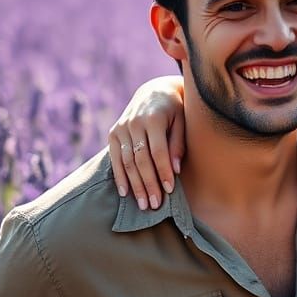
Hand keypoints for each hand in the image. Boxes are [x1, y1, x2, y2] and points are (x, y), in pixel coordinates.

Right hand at [108, 75, 185, 208]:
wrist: (154, 92)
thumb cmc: (175, 110)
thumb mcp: (182, 121)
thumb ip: (178, 144)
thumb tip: (175, 170)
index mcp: (153, 119)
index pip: (158, 152)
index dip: (163, 171)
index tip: (169, 190)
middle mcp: (133, 123)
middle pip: (140, 160)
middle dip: (148, 184)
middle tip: (155, 204)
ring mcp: (121, 128)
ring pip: (127, 162)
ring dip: (135, 185)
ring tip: (143, 205)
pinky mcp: (113, 134)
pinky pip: (114, 159)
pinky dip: (119, 177)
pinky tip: (125, 193)